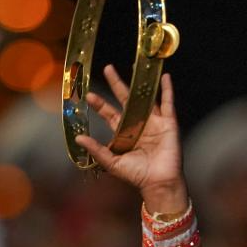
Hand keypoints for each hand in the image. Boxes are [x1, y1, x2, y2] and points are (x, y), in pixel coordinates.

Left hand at [75, 66, 187, 214]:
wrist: (158, 182)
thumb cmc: (136, 175)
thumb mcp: (112, 162)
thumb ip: (97, 150)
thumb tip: (79, 139)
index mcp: (123, 133)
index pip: (109, 114)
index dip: (99, 104)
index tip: (88, 95)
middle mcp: (137, 124)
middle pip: (125, 99)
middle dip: (116, 84)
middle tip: (107, 68)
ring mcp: (153, 122)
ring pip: (145, 97)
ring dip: (141, 82)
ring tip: (136, 64)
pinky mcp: (168, 123)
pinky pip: (168, 103)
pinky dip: (167, 90)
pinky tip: (164, 77)